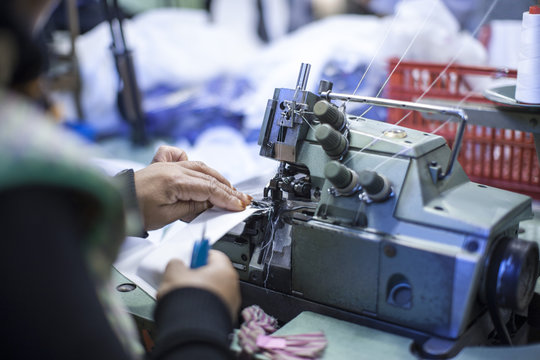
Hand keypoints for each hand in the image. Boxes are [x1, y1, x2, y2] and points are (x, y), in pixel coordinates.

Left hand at [135, 146, 251, 229]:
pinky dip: (195, 163)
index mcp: (174, 180)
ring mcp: (168, 164)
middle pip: (208, 177)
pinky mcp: (163, 165)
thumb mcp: (167, 216)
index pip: (209, 188)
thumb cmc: (134, 211)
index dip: (227, 198)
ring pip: (201, 167)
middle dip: (228, 189)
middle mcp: (173, 168)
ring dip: (217, 178)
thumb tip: (211, 202)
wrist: (115, 202)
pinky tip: (200, 170)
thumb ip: (192, 207)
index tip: (239, 205)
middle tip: (243, 199)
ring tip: (231, 189)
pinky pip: (183, 158)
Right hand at [157, 250, 240, 320]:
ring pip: (212, 292)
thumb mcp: (174, 273)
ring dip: (198, 293)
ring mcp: (230, 305)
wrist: (191, 331)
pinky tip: (187, 310)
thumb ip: (177, 264)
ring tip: (181, 297)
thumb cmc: (188, 301)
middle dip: (197, 276)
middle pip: (214, 275)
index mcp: (224, 270)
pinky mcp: (223, 319)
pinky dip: (200, 307)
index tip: (190, 259)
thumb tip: (177, 265)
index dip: (199, 255)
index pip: (214, 254)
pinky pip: (211, 307)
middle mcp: (232, 287)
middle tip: (183, 279)